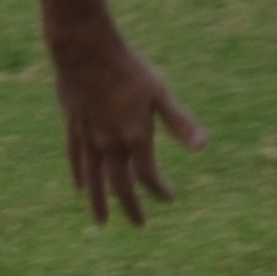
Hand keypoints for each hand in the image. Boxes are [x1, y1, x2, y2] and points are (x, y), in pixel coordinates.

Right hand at [48, 31, 204, 226]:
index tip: (170, 197)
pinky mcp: (73, 126)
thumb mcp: (160, 93)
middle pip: (120, 185)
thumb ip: (180, 123)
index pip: (149, 176)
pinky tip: (79, 186)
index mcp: (135, 138)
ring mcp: (89, 137)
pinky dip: (80, 174)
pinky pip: (76, 158)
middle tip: (138, 224)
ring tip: (101, 221)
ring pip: (94, 178)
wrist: (84, 50)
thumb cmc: (128, 68)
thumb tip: (203, 147)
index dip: (160, 190)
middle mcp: (110, 144)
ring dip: (99, 201)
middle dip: (131, 206)